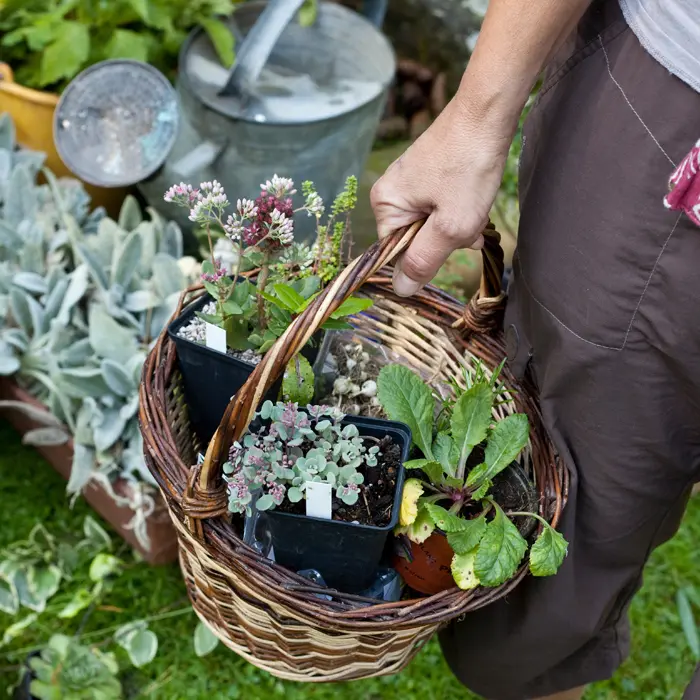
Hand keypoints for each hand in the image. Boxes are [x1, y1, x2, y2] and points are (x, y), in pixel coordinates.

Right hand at [371, 98, 509, 296]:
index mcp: (385, 205)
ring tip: (475, 208)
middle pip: (414, 239)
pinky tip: (474, 200)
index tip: (449, 244)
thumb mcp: (450, 226)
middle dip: (445, 239)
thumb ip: (424, 261)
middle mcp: (390, 192)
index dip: (425, 257)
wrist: (488, 113)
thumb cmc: (468, 168)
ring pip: (431, 224)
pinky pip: (439, 207)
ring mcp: (409, 181)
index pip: (395, 253)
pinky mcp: (428, 173)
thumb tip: (400, 290)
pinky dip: (459, 210)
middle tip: (467, 225)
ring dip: (456, 225)